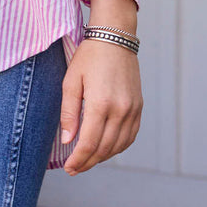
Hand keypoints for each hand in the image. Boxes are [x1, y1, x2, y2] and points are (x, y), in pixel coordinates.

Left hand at [60, 38, 142, 174]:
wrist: (115, 38)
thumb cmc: (89, 57)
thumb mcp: (71, 81)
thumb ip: (69, 113)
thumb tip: (68, 141)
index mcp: (101, 103)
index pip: (89, 143)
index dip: (78, 160)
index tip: (68, 168)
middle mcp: (120, 110)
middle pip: (104, 149)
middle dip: (87, 162)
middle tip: (74, 169)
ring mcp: (132, 110)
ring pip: (118, 146)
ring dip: (102, 157)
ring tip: (87, 160)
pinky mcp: (138, 107)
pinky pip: (130, 137)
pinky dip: (117, 147)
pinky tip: (105, 149)